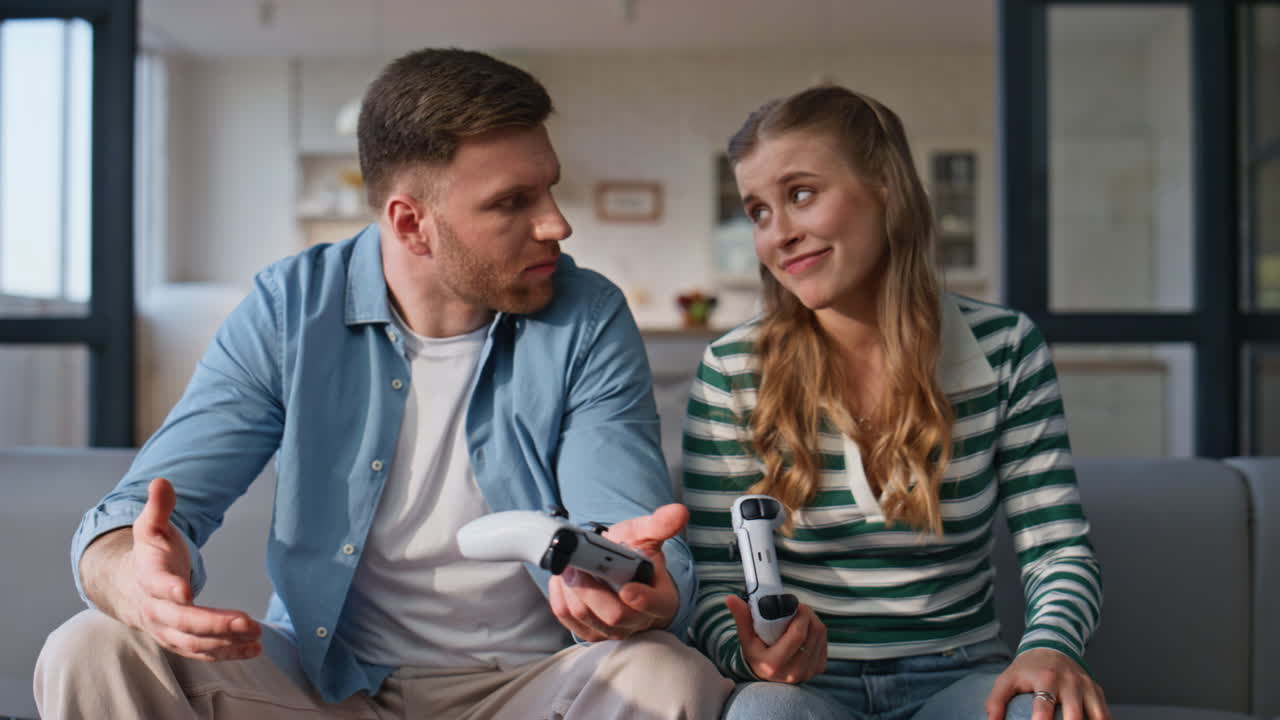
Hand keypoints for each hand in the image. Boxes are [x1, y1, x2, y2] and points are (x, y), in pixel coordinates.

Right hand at [118, 478, 261, 661]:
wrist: (132, 587)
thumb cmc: (150, 553)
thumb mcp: (150, 527)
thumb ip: (157, 507)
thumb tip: (160, 481)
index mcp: (148, 577)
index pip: (156, 586)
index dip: (170, 589)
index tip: (186, 591)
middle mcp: (155, 609)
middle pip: (182, 623)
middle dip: (214, 624)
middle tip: (247, 622)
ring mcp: (167, 630)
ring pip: (194, 643)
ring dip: (226, 642)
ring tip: (257, 637)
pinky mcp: (181, 641)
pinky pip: (204, 652)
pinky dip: (228, 653)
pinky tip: (255, 649)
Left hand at [547, 503, 685, 640]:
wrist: (614, 566)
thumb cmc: (633, 553)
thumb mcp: (646, 536)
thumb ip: (661, 525)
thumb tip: (679, 512)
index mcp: (661, 600)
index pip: (655, 606)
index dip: (642, 600)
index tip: (627, 589)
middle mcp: (638, 621)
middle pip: (613, 615)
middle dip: (591, 588)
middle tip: (577, 564)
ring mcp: (612, 630)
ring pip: (585, 615)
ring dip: (572, 588)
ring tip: (570, 565)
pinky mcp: (588, 631)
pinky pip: (566, 618)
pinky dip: (559, 594)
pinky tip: (564, 577)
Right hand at [726, 594, 826, 682]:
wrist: (767, 675)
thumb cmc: (756, 654)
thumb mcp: (746, 638)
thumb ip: (741, 617)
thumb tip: (731, 598)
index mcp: (775, 663)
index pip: (798, 634)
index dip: (801, 615)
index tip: (795, 605)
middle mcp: (794, 672)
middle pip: (813, 632)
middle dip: (808, 614)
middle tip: (798, 608)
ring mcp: (808, 672)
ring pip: (821, 635)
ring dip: (813, 621)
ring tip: (801, 617)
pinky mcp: (818, 669)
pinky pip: (824, 643)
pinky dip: (818, 632)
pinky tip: (807, 630)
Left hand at [986, 648, 1110, 719]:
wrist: (1052, 648)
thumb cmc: (1027, 669)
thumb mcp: (1007, 679)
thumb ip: (996, 701)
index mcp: (1046, 678)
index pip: (1044, 706)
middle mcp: (1070, 682)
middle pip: (1074, 715)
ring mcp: (1086, 687)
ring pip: (1096, 716)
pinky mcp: (1097, 692)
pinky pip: (1104, 714)